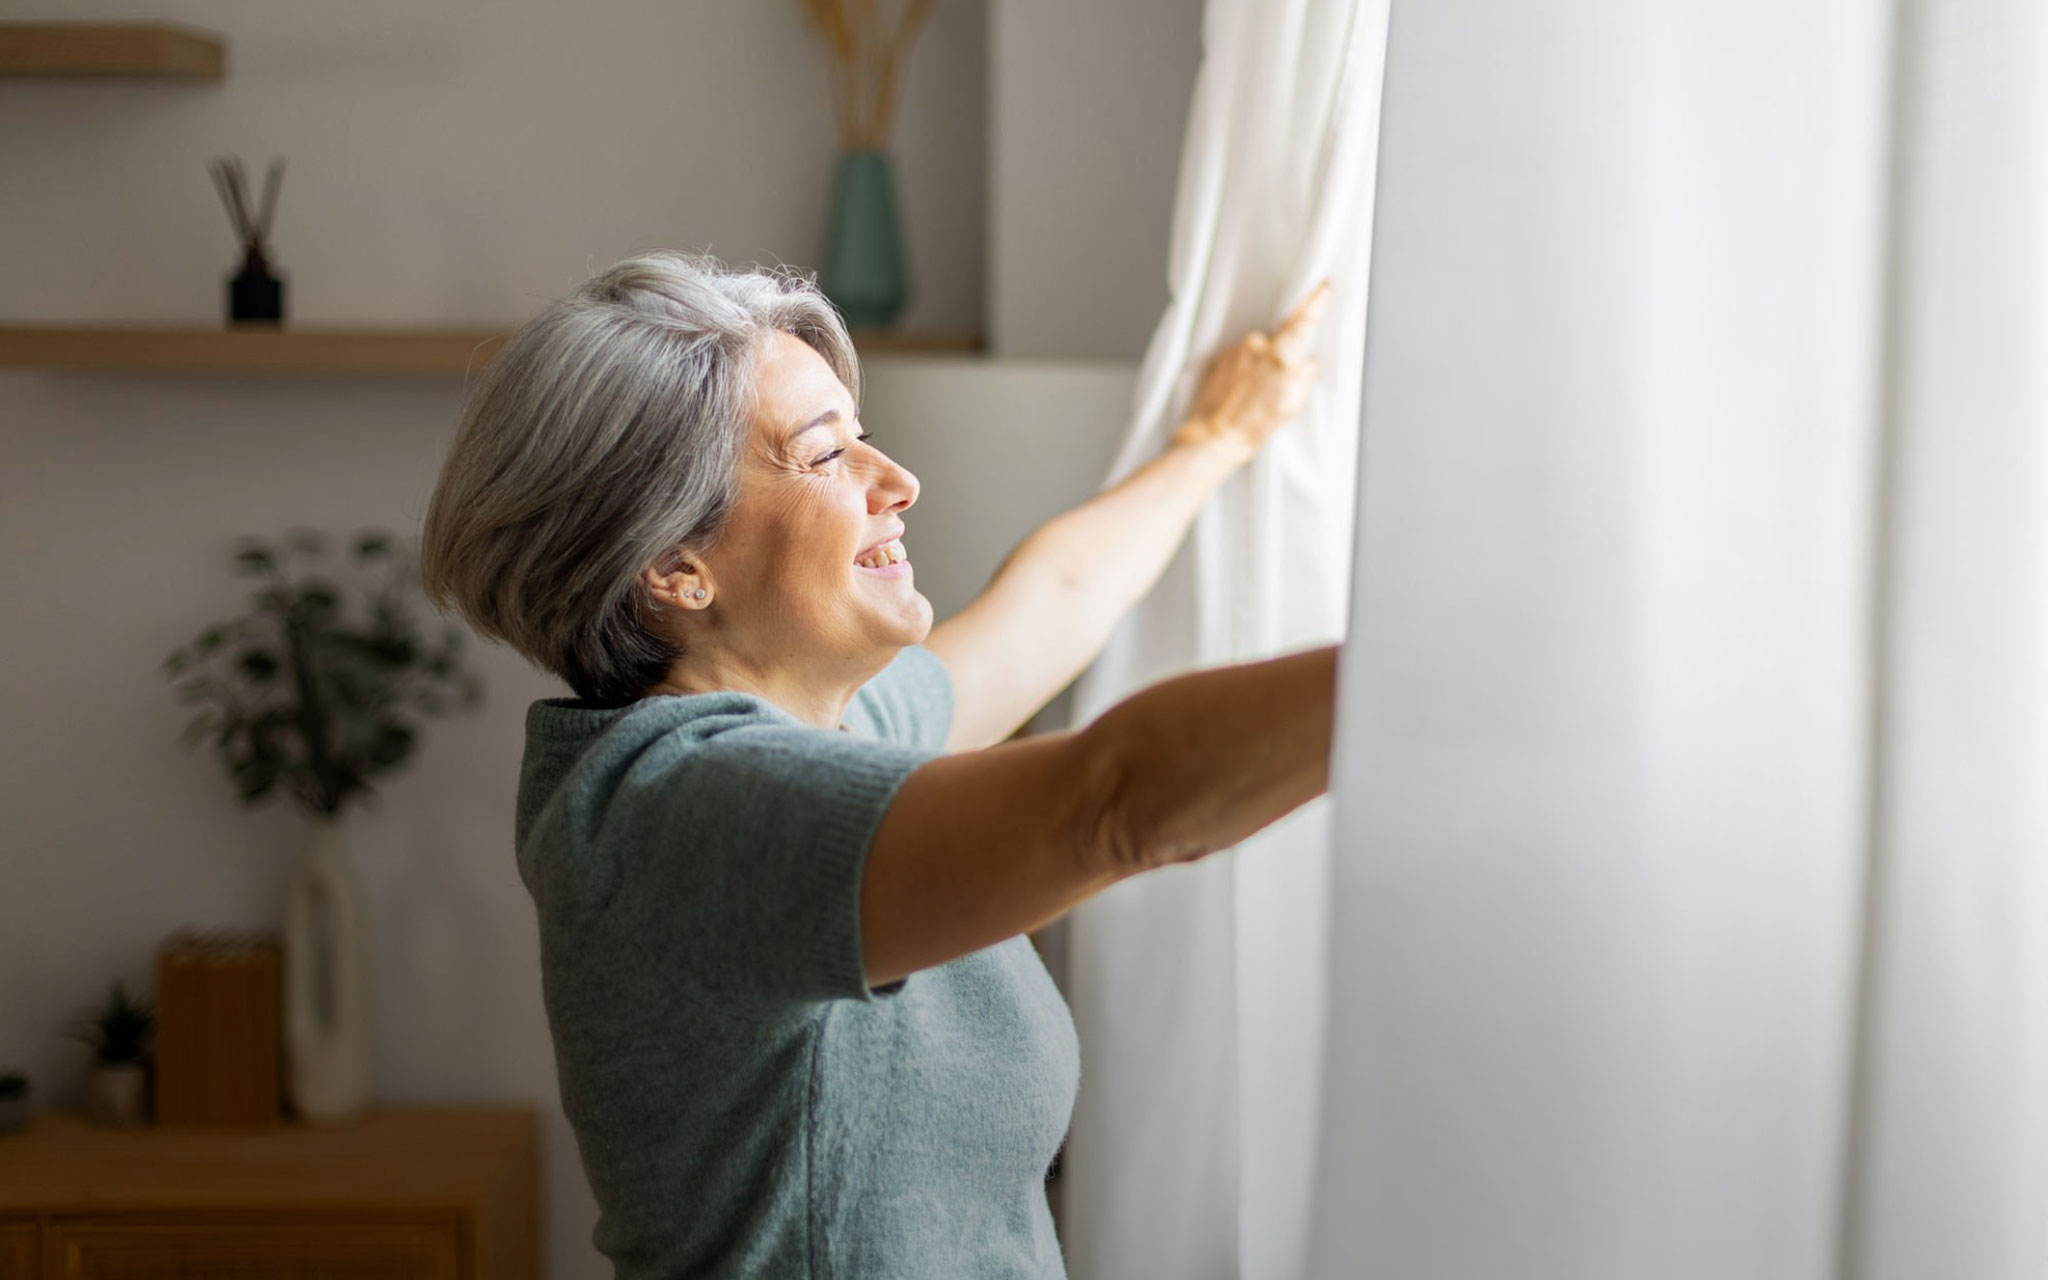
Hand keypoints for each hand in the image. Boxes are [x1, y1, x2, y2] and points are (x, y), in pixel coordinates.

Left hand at [1168, 280, 1332, 462]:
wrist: (1213, 437)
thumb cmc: (1251, 427)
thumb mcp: (1292, 405)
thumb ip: (1304, 376)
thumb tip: (1308, 364)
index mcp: (1280, 355)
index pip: (1304, 320)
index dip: (1316, 302)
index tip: (1324, 288)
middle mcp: (1256, 346)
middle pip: (1279, 341)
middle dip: (1281, 359)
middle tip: (1273, 388)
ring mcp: (1235, 350)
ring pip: (1258, 351)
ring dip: (1259, 368)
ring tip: (1253, 397)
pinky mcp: (1218, 358)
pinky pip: (1239, 359)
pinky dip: (1243, 373)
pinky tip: (1240, 394)